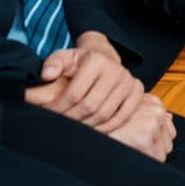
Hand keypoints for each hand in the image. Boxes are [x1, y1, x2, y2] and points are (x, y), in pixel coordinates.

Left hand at [25, 33, 144, 133]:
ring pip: (105, 114)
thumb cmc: (81, 61)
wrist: (104, 57)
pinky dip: (106, 128)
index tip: (48, 114)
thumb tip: (47, 75)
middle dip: (71, 119)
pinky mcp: (137, 91)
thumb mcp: (64, 56)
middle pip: (90, 106)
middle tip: (59, 124)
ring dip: (87, 126)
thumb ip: (53, 64)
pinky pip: (122, 117)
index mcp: (96, 60)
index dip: (59, 108)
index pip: (75, 93)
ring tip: (73, 128)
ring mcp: (128, 81)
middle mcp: (115, 70)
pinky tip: (93, 129)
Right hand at [107, 93, 176, 161]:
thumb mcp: (130, 111)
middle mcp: (156, 110)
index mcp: (154, 103)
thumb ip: (149, 112)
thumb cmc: (109, 123)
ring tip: (130, 150)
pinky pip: (155, 160)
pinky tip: (129, 154)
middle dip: (154, 149)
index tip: (139, 143)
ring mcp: (152, 123)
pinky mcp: (145, 137)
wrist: (89, 133)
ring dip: (149, 156)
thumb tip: (169, 117)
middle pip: (168, 142)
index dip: (155, 141)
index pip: (170, 131)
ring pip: (162, 153)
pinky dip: (143, 162)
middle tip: (133, 148)